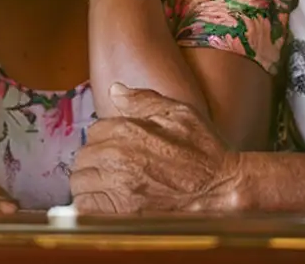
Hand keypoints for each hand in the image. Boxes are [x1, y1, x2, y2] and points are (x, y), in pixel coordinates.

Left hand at [69, 84, 242, 213]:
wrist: (224, 189)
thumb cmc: (205, 152)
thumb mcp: (179, 113)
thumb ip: (143, 99)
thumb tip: (115, 90)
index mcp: (128, 131)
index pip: (95, 130)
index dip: (107, 138)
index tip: (120, 147)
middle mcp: (118, 159)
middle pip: (83, 156)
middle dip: (97, 159)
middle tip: (116, 167)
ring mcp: (118, 189)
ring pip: (80, 182)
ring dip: (91, 182)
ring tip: (111, 184)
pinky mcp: (121, 215)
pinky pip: (85, 208)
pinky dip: (91, 205)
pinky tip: (107, 201)